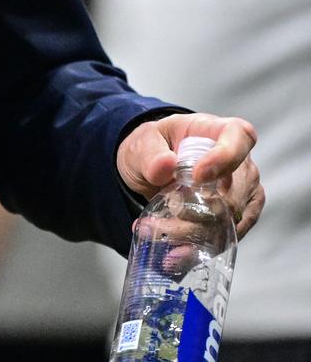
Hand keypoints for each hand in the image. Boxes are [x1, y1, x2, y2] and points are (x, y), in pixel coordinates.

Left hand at [116, 112, 264, 237]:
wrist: (151, 167)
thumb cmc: (154, 146)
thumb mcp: (142, 143)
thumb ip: (150, 153)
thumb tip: (164, 165)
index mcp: (222, 132)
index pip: (239, 139)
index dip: (223, 159)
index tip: (198, 177)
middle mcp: (242, 164)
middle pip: (232, 193)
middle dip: (196, 212)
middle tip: (157, 221)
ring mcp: (244, 194)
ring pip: (229, 222)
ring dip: (193, 234)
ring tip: (157, 236)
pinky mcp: (238, 219)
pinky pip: (225, 238)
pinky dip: (198, 247)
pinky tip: (173, 254)